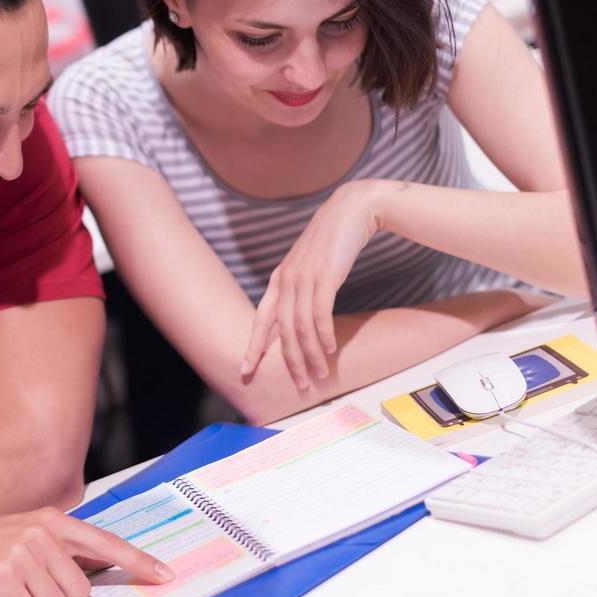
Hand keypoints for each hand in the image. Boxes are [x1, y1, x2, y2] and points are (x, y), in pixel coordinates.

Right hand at [0, 508, 173, 596]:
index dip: (138, 563)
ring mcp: (25, 552)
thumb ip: (56, 551)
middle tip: (24, 586)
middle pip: (81, 591)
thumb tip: (89, 579)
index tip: (165, 575)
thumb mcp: (21, 537)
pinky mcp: (8, 576)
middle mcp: (42, 532)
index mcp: (50, 520)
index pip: (105, 543)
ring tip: (6, 589)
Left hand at [242, 180, 384, 388]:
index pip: (260, 320)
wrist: (351, 211)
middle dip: (289, 361)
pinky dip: (323, 335)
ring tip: (319, 374)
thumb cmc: (332, 243)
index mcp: (278, 280)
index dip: (253, 347)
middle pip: (281, 331)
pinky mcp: (325, 276)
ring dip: (309, 354)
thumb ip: (301, 289)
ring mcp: (303, 278)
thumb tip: (302, 319)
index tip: (245, 371)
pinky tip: (329, 349)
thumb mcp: (309, 267)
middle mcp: (286, 280)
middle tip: (299, 385)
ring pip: (300, 327)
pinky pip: (320, 314)